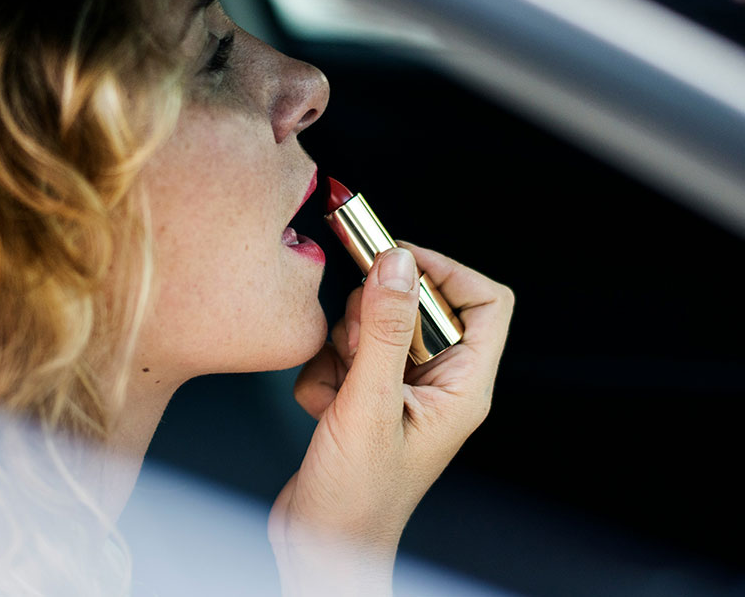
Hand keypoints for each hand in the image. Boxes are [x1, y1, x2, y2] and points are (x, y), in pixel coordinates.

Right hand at [268, 242, 512, 594]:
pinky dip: (323, 372)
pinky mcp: (363, 399)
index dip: (445, 271)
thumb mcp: (369, 405)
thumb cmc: (357, 499)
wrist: (319, 546)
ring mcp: (398, 391)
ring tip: (336, 389)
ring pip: (372, 327)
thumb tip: (397, 264)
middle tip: (355, 341)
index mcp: (461, 387)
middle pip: (417, 307)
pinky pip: (342, 354)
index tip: (398, 258)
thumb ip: (384, 330)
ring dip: (341, 347)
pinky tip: (321, 408)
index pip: (485, 301)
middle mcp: (435, 385)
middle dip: (375, 315)